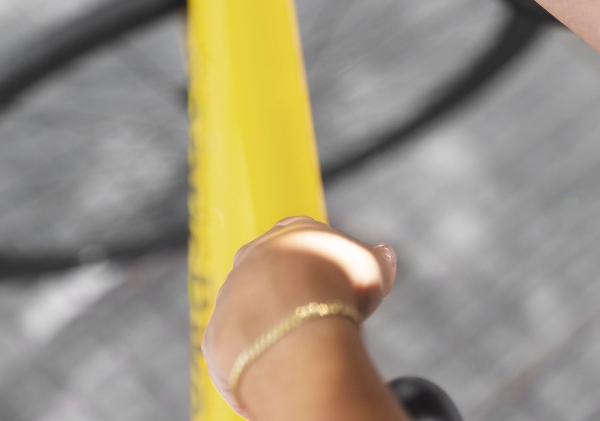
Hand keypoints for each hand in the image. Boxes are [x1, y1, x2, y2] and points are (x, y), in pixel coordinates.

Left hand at [202, 217, 396, 416]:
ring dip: (271, 327)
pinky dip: (255, 359)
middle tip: (319, 318)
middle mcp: (252, 256)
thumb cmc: (339, 289)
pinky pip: (236, 348)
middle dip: (293, 293)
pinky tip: (277, 369)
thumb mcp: (372, 265)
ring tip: (300, 349)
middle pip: (273, 273)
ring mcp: (229, 294)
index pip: (306, 239)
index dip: (325, 263)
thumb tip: (383, 254)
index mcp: (290, 230)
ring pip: (251, 310)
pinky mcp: (215, 335)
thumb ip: (374, 257)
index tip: (339, 284)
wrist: (299, 326)